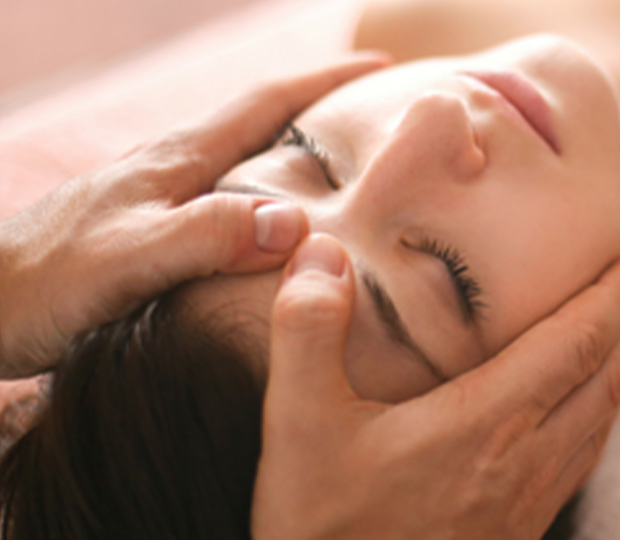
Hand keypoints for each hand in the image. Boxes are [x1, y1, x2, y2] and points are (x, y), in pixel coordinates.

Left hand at [0, 55, 387, 377]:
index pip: (265, 102)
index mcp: (176, 161)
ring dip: (296, 154)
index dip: (326, 80)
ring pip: (244, 164)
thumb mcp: (131, 260)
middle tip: (380, 116)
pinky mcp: (147, 232)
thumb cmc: (42, 286)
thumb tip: (297, 222)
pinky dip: (268, 200)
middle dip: (321, 108)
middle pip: (260, 122)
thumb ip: (209, 236)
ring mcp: (157, 199)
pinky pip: (228, 204)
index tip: (383, 66)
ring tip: (347, 171)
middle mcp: (171, 170)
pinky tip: (275, 231)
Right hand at [253, 234, 619, 539]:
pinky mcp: (520, 532)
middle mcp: (522, 460)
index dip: (609, 299)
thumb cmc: (322, 527)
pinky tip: (593, 416)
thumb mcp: (297, 425)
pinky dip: (601, 420)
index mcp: (483, 423)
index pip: (572, 345)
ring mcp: (527, 502)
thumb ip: (308, 333)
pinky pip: (581, 462)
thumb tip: (321, 251)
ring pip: (599, 423)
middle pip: (603, 379)